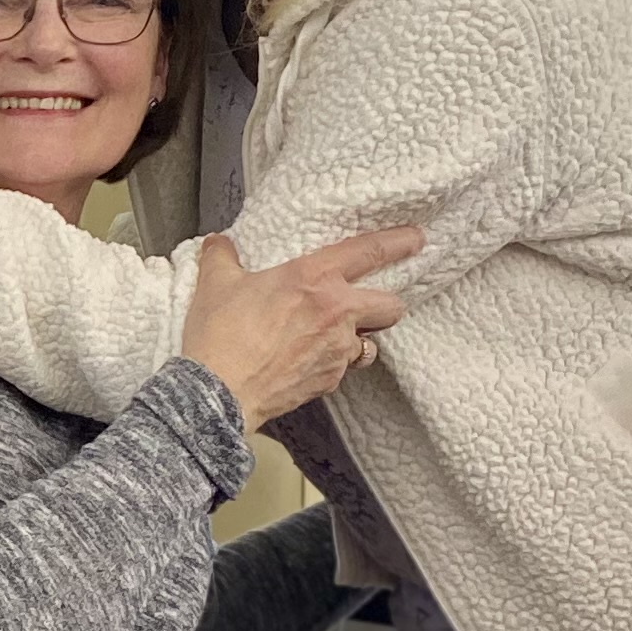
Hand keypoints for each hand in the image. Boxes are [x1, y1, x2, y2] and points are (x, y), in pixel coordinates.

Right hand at [178, 225, 421, 428]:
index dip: (398, 242)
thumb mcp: (216, 284)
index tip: (415, 239)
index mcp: (313, 277)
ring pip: (369, 343)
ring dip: (357, 340)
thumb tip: (218, 244)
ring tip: (330, 338)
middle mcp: (336, 311)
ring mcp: (337, 350)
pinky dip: (331, 365)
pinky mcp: (330, 380)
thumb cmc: (220, 335)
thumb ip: (222, 258)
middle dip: (386, 305)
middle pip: (390, 306)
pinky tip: (307, 363)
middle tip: (366, 305)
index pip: (370, 252)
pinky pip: (342, 368)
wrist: (218, 391)